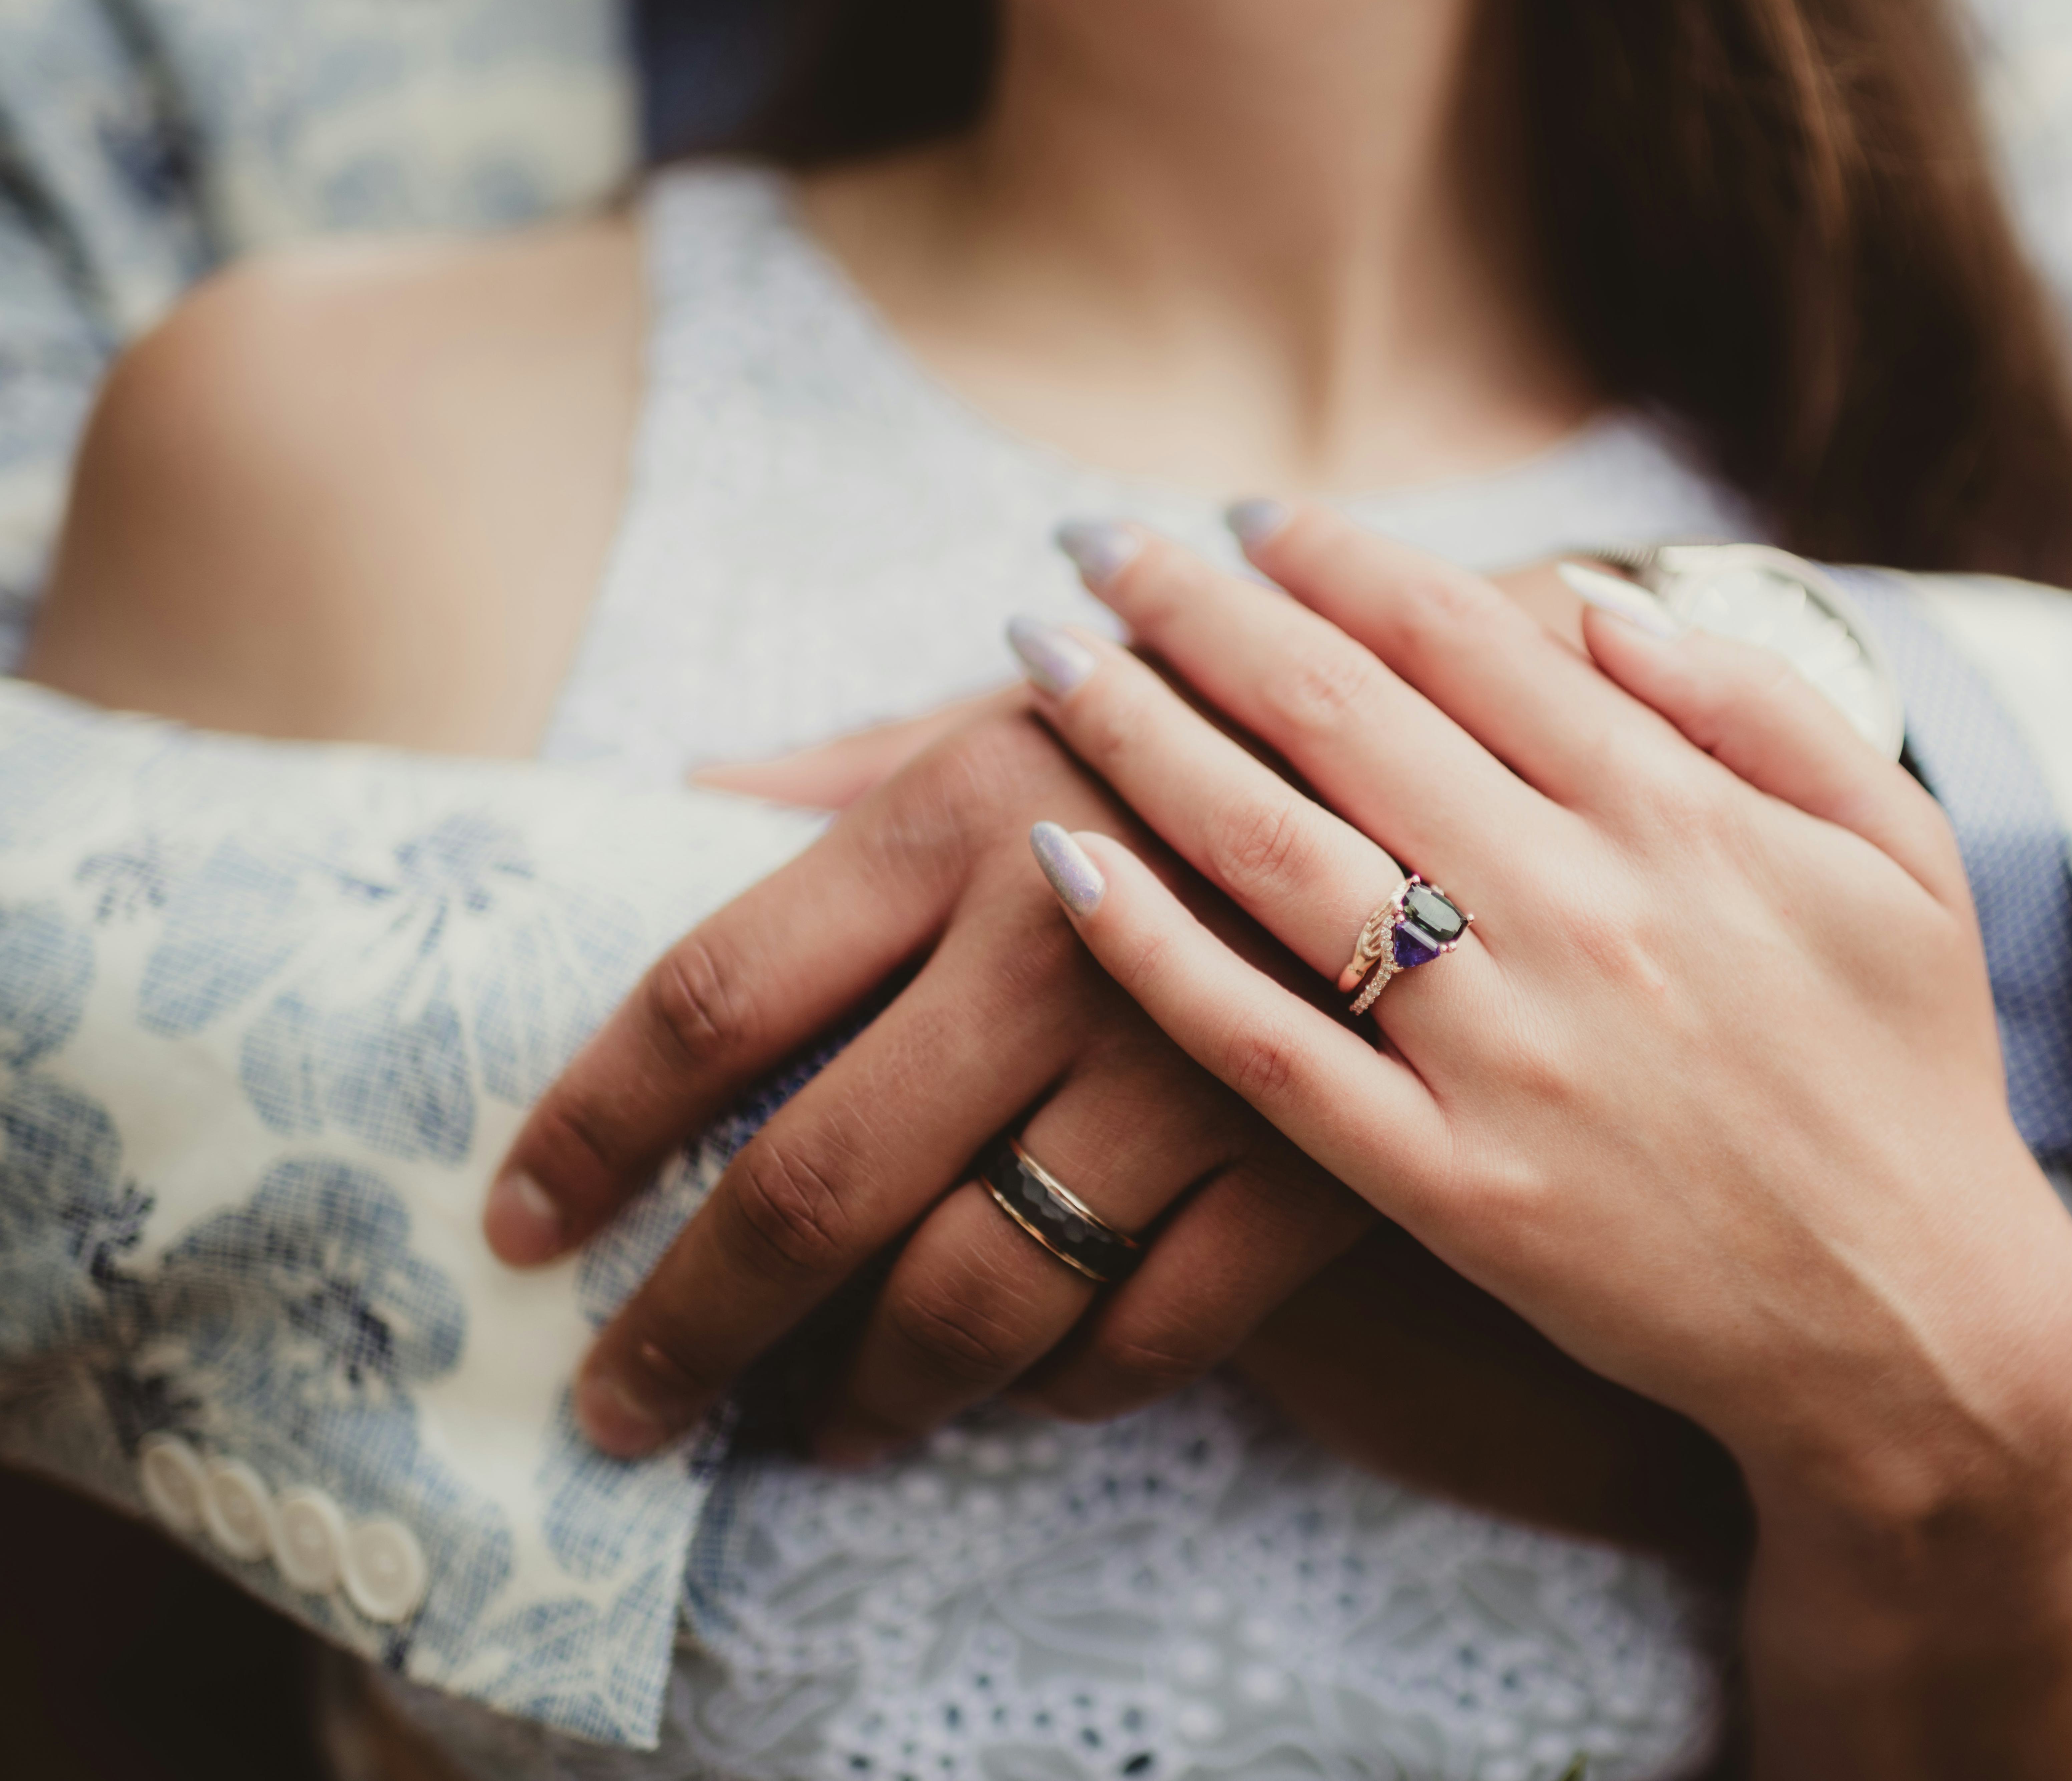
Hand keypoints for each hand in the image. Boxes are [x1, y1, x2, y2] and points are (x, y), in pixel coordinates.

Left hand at [485, 688, 1370, 1462]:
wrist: (1492, 743)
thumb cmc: (1216, 718)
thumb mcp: (1029, 701)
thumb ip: (859, 758)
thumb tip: (686, 794)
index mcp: (961, 816)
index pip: (710, 1004)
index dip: (591, 1130)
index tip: (522, 1225)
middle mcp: (1060, 943)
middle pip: (812, 1187)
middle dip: (690, 1329)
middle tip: (621, 1408)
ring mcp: (1194, 1066)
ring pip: (981, 1294)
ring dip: (873, 1391)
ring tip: (819, 1426)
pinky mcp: (1314, 1160)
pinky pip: (1152, 1334)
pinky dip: (1064, 1388)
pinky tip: (1015, 1392)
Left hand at [1014, 507, 2071, 1775]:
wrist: (1916, 1323)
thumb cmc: (1908, 1069)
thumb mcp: (1897, 852)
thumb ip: (1757, 708)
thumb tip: (1598, 608)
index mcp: (1681, 817)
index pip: (1463, 639)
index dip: (1338, 559)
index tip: (1246, 516)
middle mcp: (1581, 912)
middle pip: (1341, 717)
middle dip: (1198, 609)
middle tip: (1090, 545)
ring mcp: (1507, 1054)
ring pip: (1278, 856)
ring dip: (1141, 735)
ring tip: (1040, 657)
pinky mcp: (1454, 1186)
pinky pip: (1269, 1054)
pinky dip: (1155, 953)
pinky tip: (1060, 862)